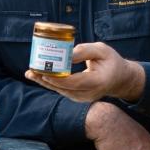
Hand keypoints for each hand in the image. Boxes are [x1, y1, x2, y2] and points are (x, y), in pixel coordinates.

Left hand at [26, 42, 143, 102]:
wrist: (119, 78)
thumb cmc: (110, 61)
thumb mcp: (102, 50)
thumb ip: (85, 51)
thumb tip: (66, 54)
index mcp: (98, 81)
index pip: (75, 82)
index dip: (59, 79)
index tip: (45, 72)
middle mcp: (90, 94)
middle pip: (64, 88)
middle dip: (46, 80)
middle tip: (31, 71)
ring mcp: (83, 98)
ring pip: (61, 91)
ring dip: (44, 82)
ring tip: (30, 73)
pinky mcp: (78, 98)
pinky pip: (62, 90)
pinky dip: (50, 83)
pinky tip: (37, 76)